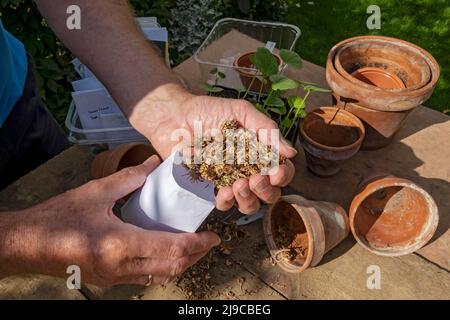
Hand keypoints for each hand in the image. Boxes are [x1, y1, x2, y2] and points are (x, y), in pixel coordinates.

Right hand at [0, 155, 220, 286]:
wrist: (27, 244)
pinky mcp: (109, 279)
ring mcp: (115, 278)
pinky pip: (144, 277)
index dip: (197, 243)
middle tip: (208, 242)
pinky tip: (164, 251)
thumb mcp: (95, 192)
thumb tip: (152, 164)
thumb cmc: (57, 218)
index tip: (213, 236)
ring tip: (192, 246)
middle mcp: (121, 267)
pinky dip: (162, 266)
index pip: (172, 248)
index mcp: (120, 245)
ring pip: (160, 276)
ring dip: (181, 263)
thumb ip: (128, 178)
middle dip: (196, 256)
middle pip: (172, 267)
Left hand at [130, 86, 296, 213]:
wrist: (174, 116)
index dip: (283, 175)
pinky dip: (227, 202)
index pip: (280, 170)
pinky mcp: (209, 188)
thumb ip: (265, 129)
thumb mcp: (241, 112)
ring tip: (239, 186)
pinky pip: (224, 204)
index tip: (276, 172)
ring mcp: (229, 181)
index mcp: (259, 152)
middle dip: (267, 190)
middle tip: (256, 179)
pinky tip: (223, 192)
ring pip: (249, 204)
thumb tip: (291, 152)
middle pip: (269, 193)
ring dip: (249, 199)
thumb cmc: (208, 110)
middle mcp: (248, 170)